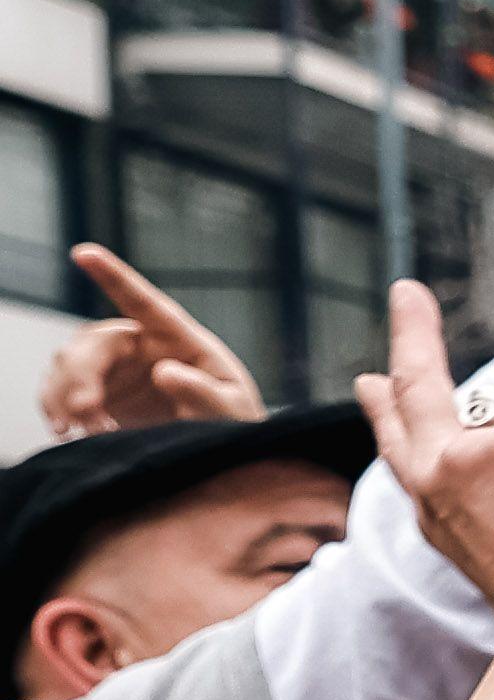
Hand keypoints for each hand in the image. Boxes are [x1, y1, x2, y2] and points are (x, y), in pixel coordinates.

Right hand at [37, 243, 266, 435]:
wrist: (217, 448)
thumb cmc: (232, 420)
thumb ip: (204, 392)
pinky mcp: (96, 393)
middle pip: (93, 342)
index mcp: (178, 339)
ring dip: (66, 396)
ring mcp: (113, 368)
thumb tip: (166, 372)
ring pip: (68, 363)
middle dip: (80, 374)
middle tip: (86, 412)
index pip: (144, 302)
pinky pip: (59, 389)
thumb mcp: (232, 410)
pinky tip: (67, 430)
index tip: (84, 252)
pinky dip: (55, 408)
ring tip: (87, 431)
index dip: (114, 275)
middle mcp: (139, 346)